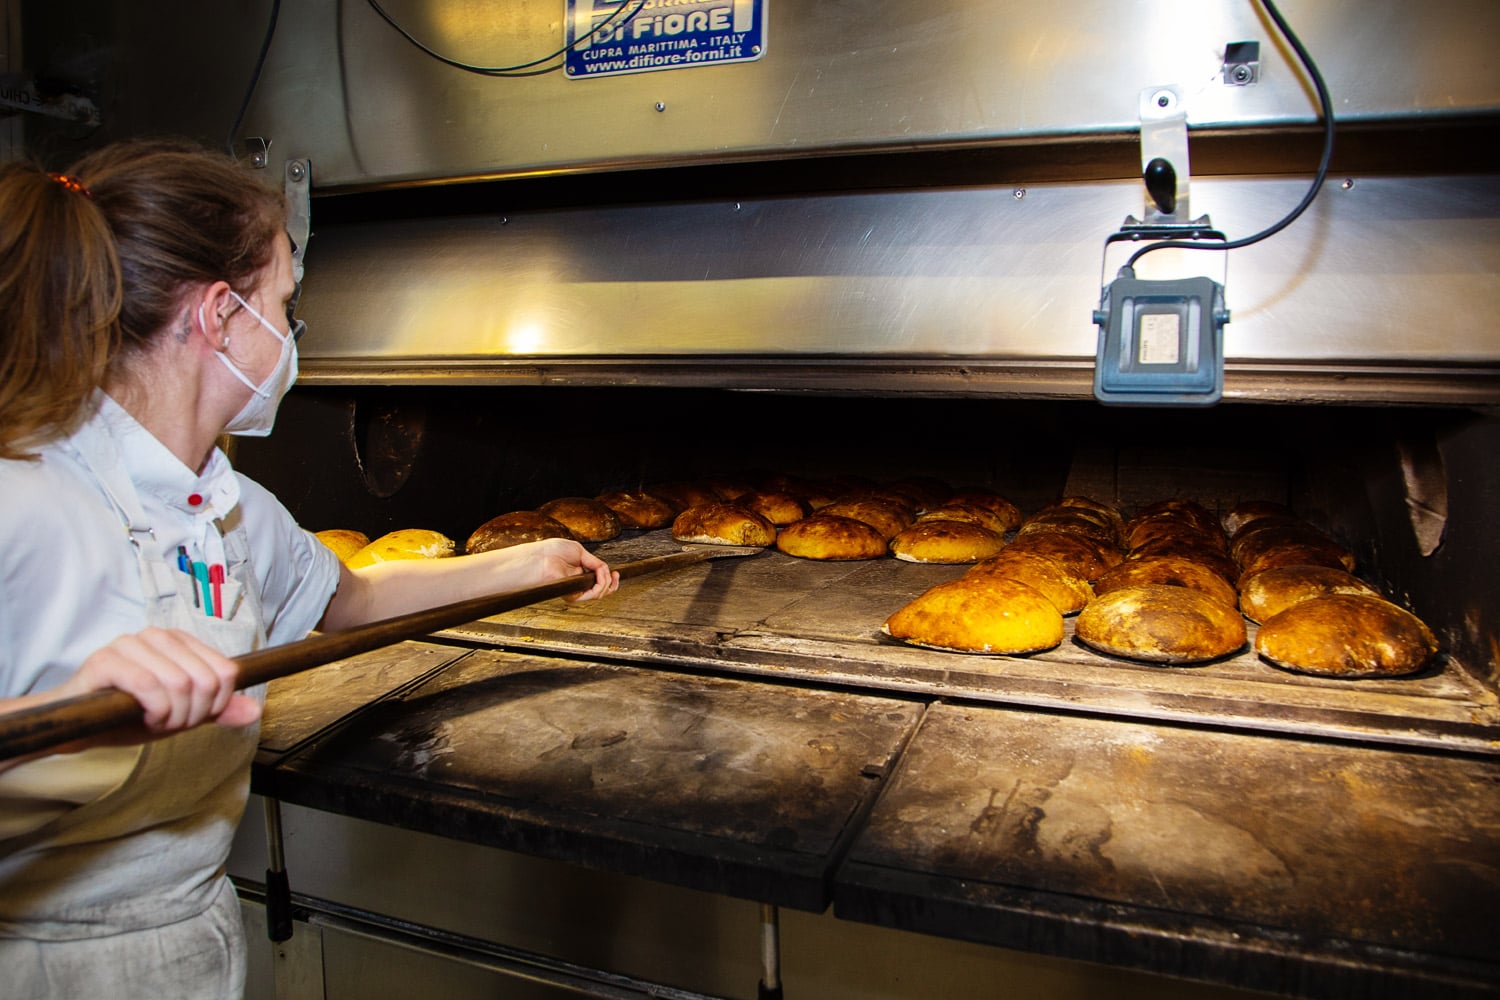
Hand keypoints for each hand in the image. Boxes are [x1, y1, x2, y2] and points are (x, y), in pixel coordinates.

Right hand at [59, 627, 260, 733]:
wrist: (79, 724)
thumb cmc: (130, 714)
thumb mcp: (183, 714)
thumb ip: (218, 710)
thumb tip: (255, 712)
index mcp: (180, 642)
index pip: (225, 673)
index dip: (216, 705)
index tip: (194, 717)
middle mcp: (157, 636)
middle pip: (204, 681)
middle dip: (193, 714)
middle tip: (169, 722)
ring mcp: (130, 644)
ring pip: (179, 684)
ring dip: (171, 716)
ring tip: (154, 720)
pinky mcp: (105, 660)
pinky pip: (148, 686)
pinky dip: (153, 711)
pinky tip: (143, 717)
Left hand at [527, 538, 619, 602]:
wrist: (542, 557)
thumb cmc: (553, 551)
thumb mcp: (580, 552)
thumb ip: (595, 562)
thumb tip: (606, 571)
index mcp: (579, 573)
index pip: (599, 581)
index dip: (610, 579)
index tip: (616, 573)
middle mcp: (578, 583)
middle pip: (602, 590)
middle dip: (612, 584)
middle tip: (615, 576)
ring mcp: (576, 590)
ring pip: (599, 594)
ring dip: (607, 585)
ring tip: (608, 577)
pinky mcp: (572, 595)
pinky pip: (592, 595)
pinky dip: (600, 587)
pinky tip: (602, 580)